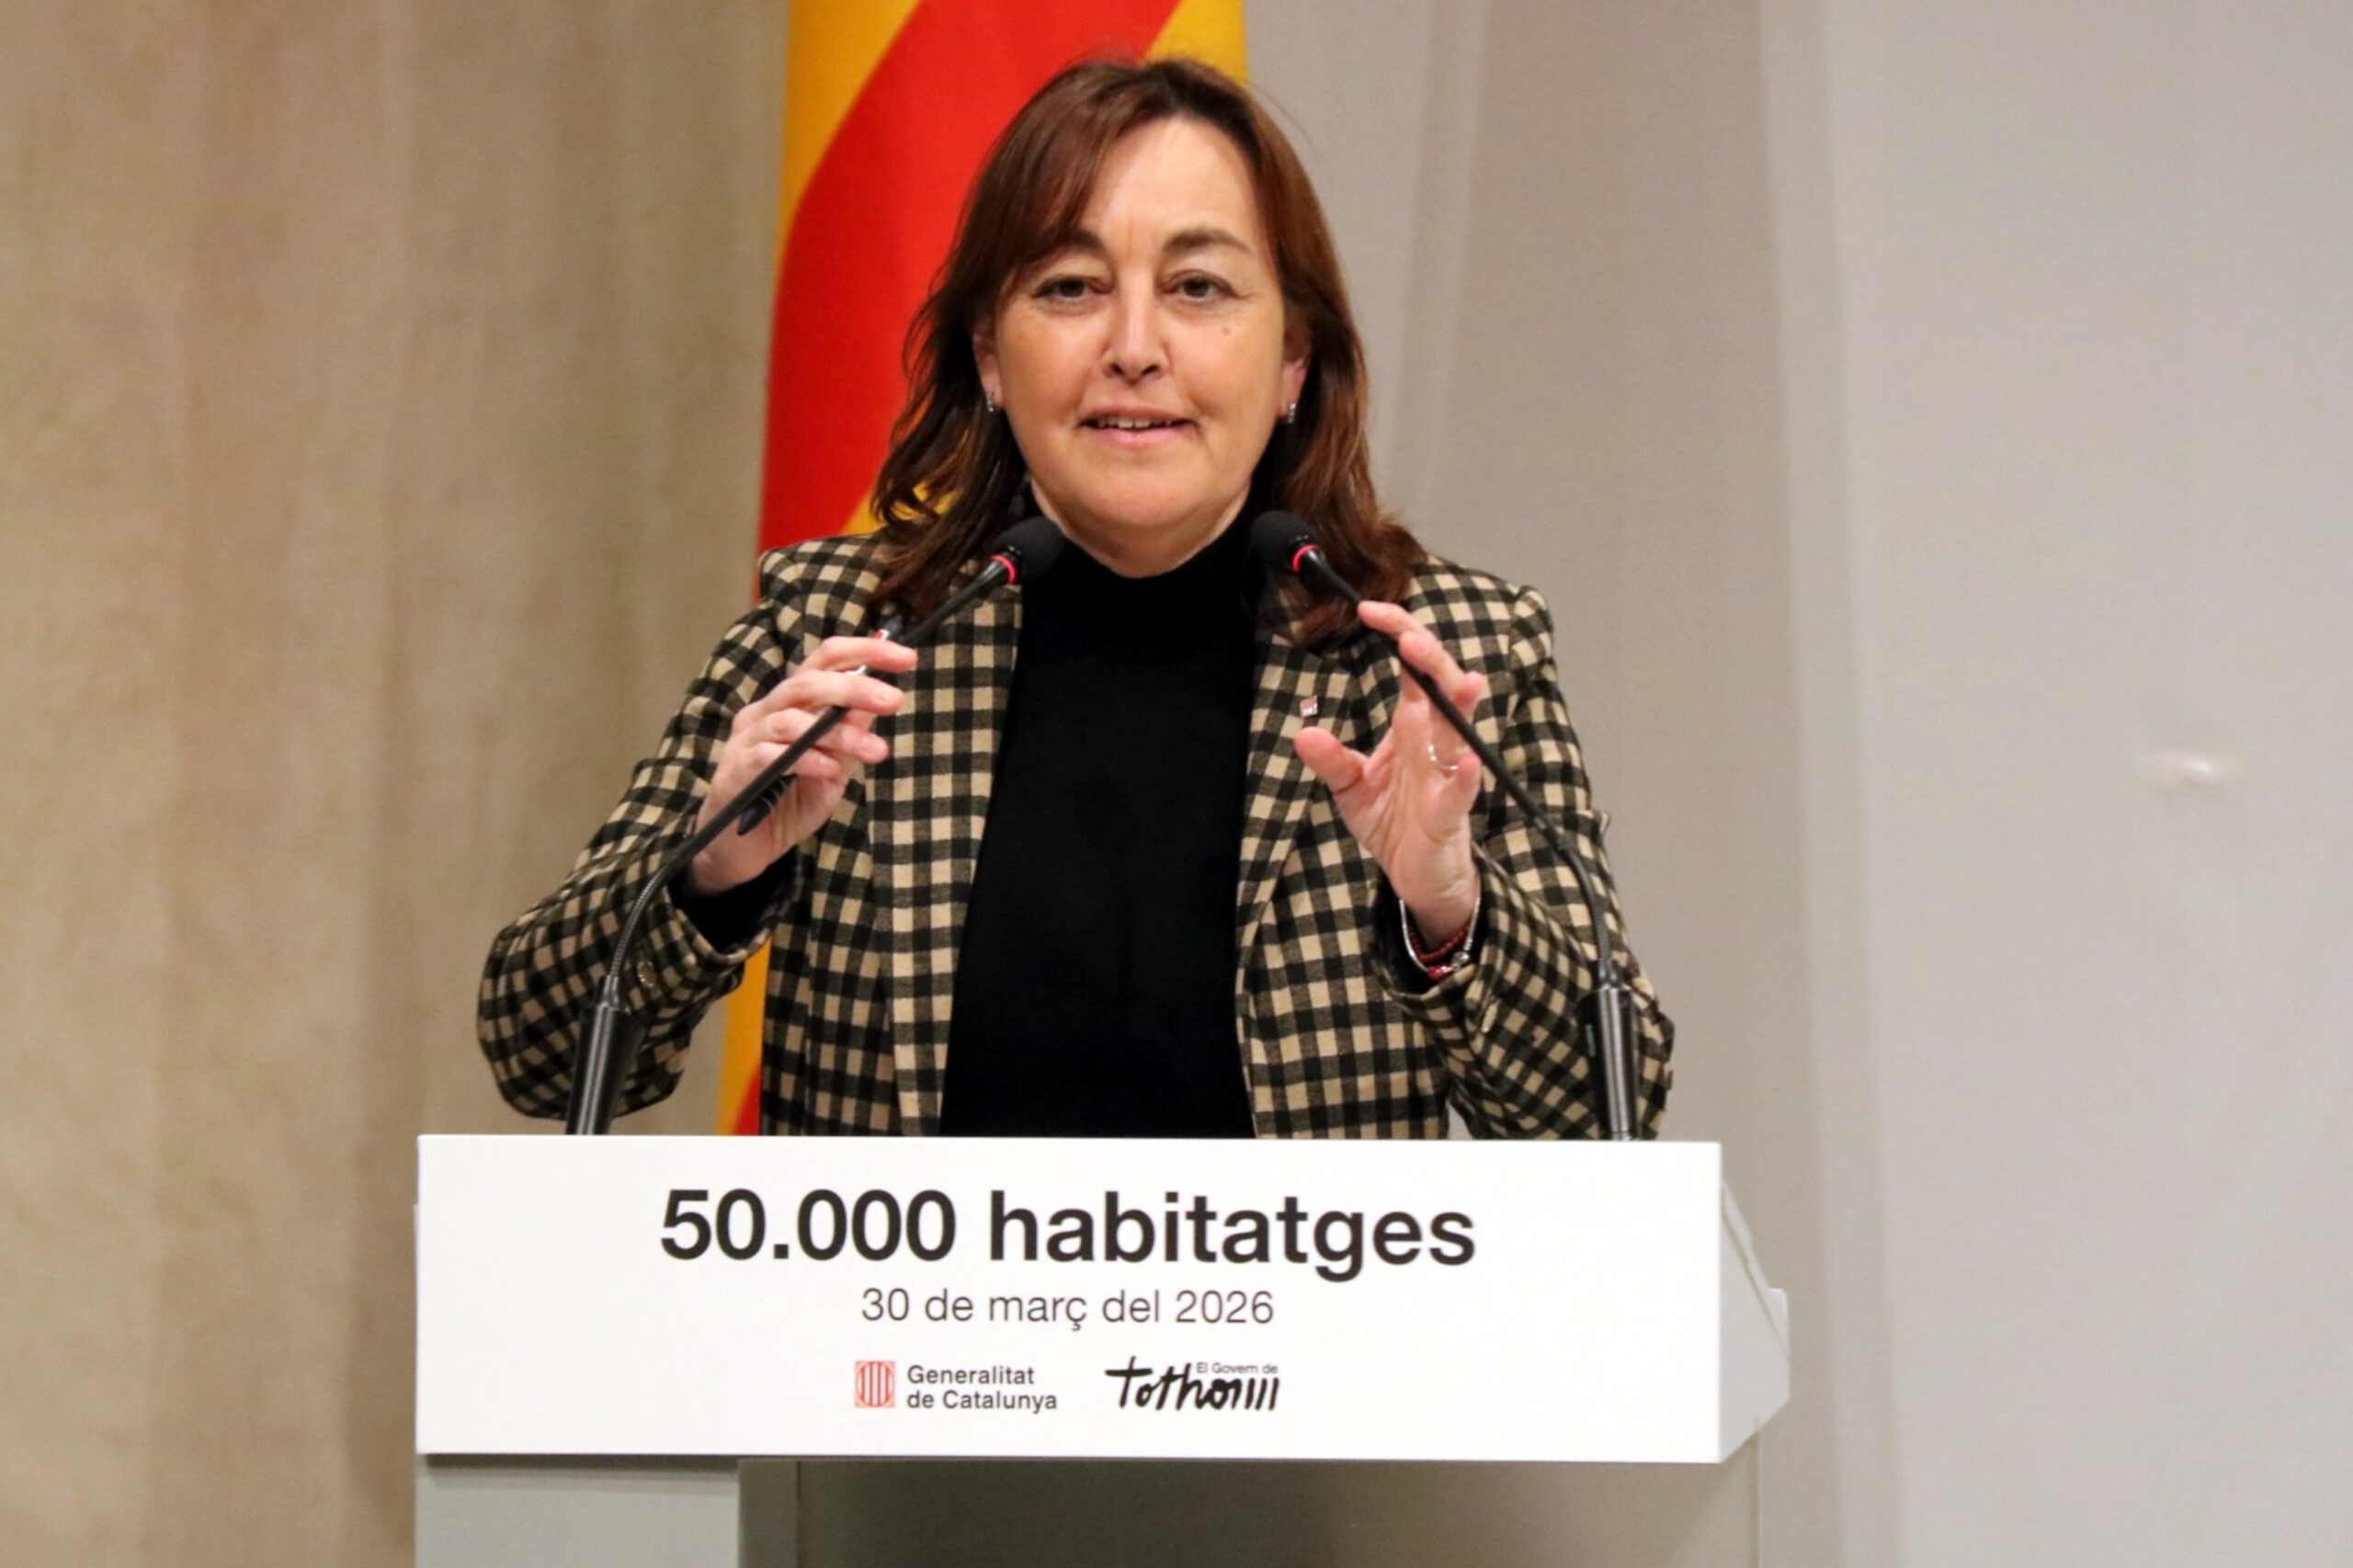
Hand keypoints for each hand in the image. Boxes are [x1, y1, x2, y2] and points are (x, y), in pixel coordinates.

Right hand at [687, 635, 916, 895]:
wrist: (741, 848)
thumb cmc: (787, 799)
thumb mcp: (833, 766)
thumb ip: (850, 734)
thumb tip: (881, 701)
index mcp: (791, 703)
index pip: (825, 661)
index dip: (865, 652)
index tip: (907, 658)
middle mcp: (766, 711)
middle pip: (807, 682)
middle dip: (854, 687)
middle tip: (894, 701)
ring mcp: (747, 739)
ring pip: (791, 720)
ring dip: (840, 733)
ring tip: (876, 751)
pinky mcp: (736, 771)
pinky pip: (770, 756)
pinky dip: (805, 760)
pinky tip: (831, 770)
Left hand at [1293, 600, 1484, 942]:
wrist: (1416, 876)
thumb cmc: (1393, 822)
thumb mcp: (1352, 787)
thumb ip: (1331, 760)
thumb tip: (1303, 734)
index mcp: (1414, 727)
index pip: (1413, 671)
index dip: (1399, 636)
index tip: (1370, 610)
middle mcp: (1436, 742)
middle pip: (1442, 687)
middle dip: (1428, 659)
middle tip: (1405, 635)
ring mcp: (1448, 776)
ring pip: (1460, 732)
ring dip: (1461, 706)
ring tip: (1461, 681)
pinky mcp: (1449, 815)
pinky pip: (1460, 792)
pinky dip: (1465, 776)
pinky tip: (1466, 760)